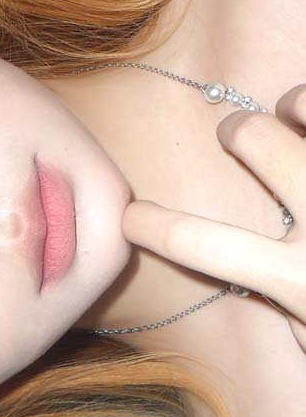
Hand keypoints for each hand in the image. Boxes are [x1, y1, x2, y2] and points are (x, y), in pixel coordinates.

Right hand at [121, 84, 305, 354]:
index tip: (128, 216)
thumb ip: (293, 312)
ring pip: (304, 108)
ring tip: (292, 110)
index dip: (150, 226)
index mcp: (300, 280)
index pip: (199, 245)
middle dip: (237, 130)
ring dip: (293, 104)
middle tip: (234, 133)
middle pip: (256, 142)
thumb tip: (273, 293)